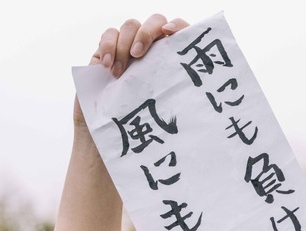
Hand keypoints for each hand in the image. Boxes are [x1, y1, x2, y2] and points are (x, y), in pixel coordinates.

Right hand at [73, 14, 189, 128]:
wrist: (108, 133)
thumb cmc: (142, 123)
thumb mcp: (165, 108)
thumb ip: (177, 91)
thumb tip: (199, 89)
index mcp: (172, 58)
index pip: (180, 30)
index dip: (179, 26)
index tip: (170, 33)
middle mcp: (154, 48)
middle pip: (156, 22)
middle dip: (146, 33)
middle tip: (138, 55)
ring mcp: (131, 46)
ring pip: (131, 26)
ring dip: (123, 45)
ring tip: (118, 72)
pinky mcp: (109, 49)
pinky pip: (109, 34)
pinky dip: (107, 46)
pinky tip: (106, 66)